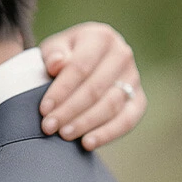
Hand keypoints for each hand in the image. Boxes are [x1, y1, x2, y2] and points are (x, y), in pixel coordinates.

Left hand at [37, 22, 146, 150]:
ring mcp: (133, 78)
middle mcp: (122, 55)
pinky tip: (88, 143)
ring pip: (111, 105)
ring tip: (64, 135)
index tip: (43, 109)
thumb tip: (57, 64)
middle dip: (69, 110)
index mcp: (100, 37)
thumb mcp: (54, 49)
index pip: (80, 67)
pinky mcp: (138, 99)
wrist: (82, 60)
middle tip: (49, 127)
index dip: (61, 90)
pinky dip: (108, 133)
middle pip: (95, 88)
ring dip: (85, 123)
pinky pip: (127, 120)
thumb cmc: (63, 55)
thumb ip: (54, 55)